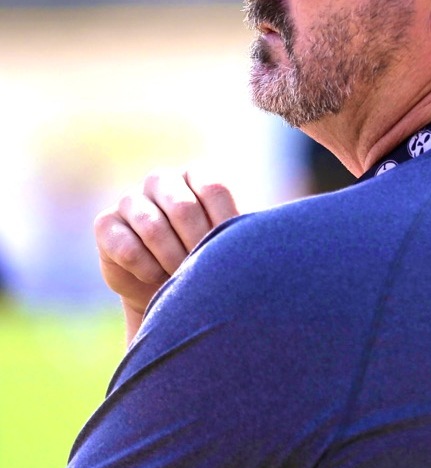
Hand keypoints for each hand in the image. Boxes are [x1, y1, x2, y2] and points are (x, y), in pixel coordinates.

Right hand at [94, 169, 238, 342]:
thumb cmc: (210, 260)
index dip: (223, 223)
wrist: (170, 291)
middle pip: (183, 207)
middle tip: (203, 270)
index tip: (230, 252)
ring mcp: (131, 200)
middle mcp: (163, 181)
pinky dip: (146, 268)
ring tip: (182, 277)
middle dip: (197, 246)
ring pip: (153, 226)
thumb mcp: (233, 243)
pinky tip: (156, 277)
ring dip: (172, 259)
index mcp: (198, 176)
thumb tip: (286, 225)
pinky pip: (125, 245)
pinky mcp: (106, 224)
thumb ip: (248, 230)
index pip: (214, 188)